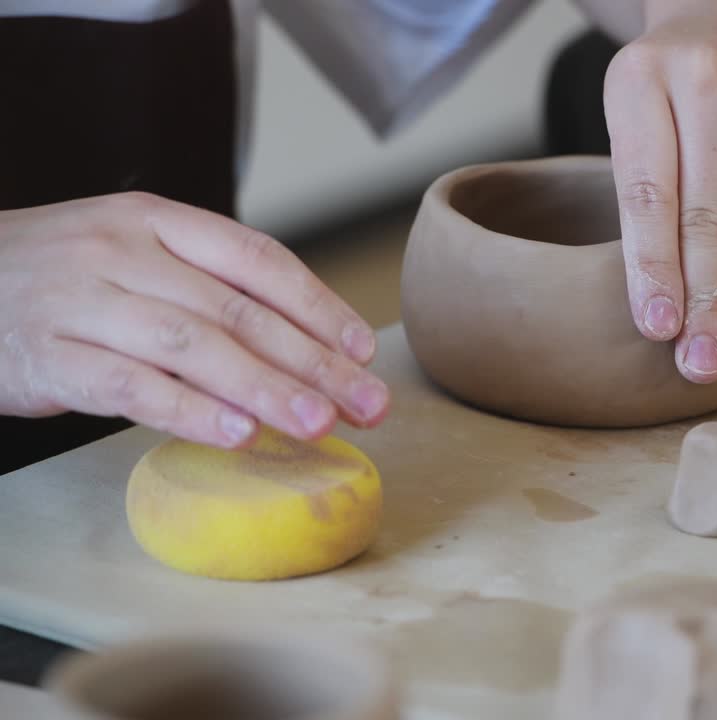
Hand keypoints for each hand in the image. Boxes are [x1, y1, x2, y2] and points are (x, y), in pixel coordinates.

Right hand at [0, 193, 389, 447]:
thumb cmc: (63, 278)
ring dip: (265, 389)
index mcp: (157, 222)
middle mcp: (125, 253)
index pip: (258, 259)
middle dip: (313, 361)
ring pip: (193, 346)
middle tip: (368, 403)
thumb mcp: (132, 255)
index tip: (362, 350)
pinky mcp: (50, 356)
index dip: (318, 306)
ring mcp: (84, 302)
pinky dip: (189, 411)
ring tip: (320, 424)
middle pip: (239, 310)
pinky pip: (130, 387)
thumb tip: (305, 345)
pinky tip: (237, 435)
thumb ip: (206, 286)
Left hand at [604, 0, 716, 383]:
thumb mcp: (638, 113)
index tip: (658, 330)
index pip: (648, 190)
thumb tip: (662, 311)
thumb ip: (644, 192)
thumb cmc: (678, 82)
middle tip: (700, 366)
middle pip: (708, 213)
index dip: (654, 266)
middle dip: (706, 302)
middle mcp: (709, 78)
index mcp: (642, 80)